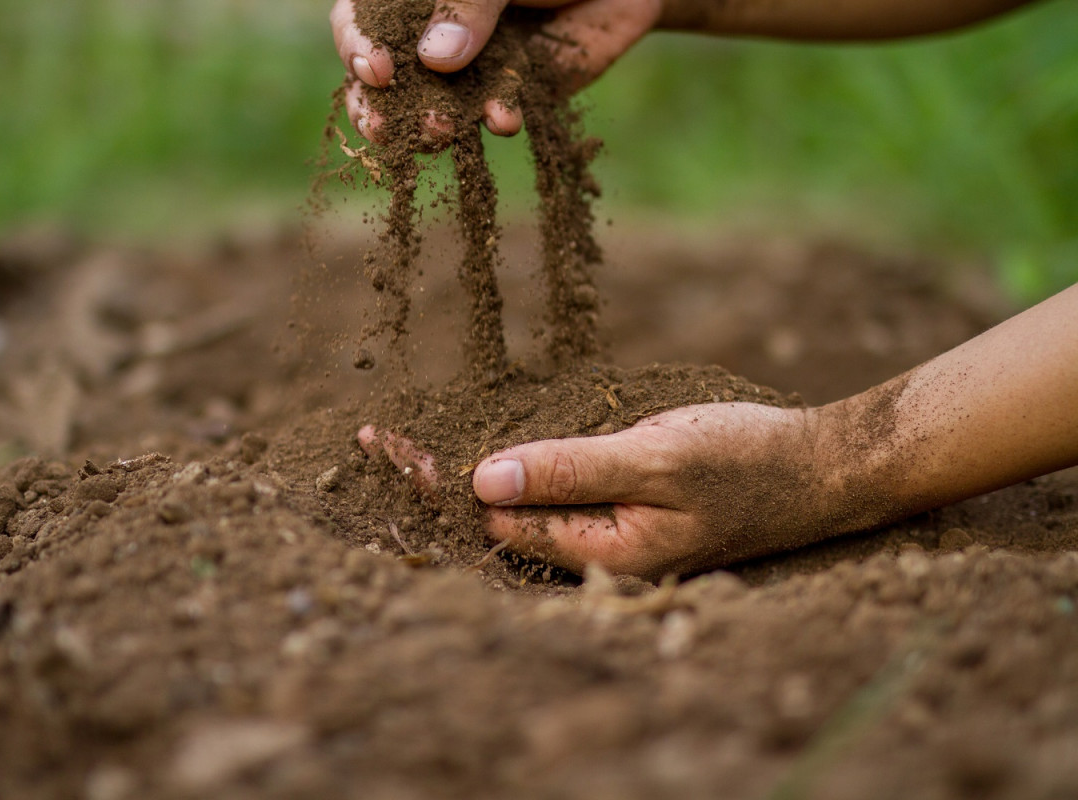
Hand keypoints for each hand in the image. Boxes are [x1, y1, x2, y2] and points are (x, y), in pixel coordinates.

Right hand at [330, 0, 661, 141]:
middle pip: (383, 81)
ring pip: (432, 107)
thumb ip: (468, 2)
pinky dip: (496, 120)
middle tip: (384, 131)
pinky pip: (493, 115)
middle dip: (379, 110)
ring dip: (431, 126)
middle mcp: (431, 33)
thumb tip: (435, 59)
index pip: (358, 21)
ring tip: (442, 130)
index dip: (356, 47)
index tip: (375, 71)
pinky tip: (504, 120)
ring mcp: (469, 67)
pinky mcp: (510, 94)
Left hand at [360, 402, 843, 579]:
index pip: (494, 519)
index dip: (438, 482)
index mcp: (600, 555)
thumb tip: (482, 481)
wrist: (818, 468)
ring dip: (471, 473)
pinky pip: (554, 495)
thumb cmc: (744, 462)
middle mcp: (596, 556)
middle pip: (496, 518)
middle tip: (373, 442)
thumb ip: (568, 470)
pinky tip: (488, 449)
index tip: (380, 445)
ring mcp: (609, 536)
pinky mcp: (622, 513)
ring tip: (408, 450)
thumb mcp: (652, 459)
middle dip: (438, 482)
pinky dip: (516, 468)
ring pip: (522, 506)